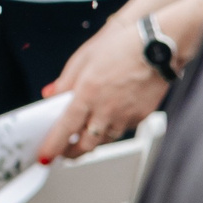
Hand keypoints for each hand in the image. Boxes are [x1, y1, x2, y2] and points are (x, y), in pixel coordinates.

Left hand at [37, 0, 202, 161]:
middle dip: (71, 153)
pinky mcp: (140, 117)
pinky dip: (110, 130)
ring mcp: (125, 115)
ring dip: (91, 143)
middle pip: (85, 144)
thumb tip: (49, 95)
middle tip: (62, 153)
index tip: (44, 157)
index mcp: (87, 93)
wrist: (157, 46)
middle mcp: (106, 109)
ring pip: (104, 141)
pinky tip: (105, 121)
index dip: (53, 146)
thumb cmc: (120, 47)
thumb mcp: (83, 59)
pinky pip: (121, 130)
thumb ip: (64, 81)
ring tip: (81, 138)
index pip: (64, 129)